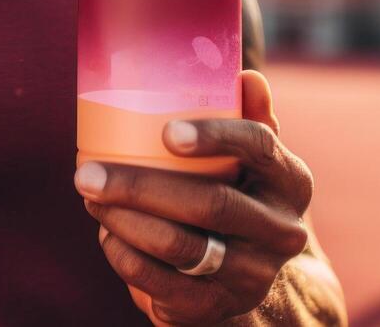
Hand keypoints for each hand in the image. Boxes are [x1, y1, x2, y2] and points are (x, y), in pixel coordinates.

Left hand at [74, 70, 313, 325]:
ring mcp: (253, 275)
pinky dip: (126, 257)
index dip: (215, 136)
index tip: (165, 132)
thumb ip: (248, 117)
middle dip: (139, 186)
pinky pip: (162, 285)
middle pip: (209, 204)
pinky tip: (107, 234)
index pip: (260, 147)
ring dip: (125, 221)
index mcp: (292, 182)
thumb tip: (243, 75)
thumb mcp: (254, 161)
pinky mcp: (218, 309)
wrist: (254, 278)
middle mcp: (282, 232)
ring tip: (91, 198)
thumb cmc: (241, 196)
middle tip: (87, 173)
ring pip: (181, 246)